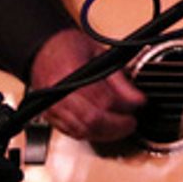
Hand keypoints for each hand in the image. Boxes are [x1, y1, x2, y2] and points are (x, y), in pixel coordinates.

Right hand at [29, 27, 146, 142]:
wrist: (44, 49)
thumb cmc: (70, 47)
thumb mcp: (101, 56)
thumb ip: (120, 80)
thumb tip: (137, 100)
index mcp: (72, 75)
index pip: (103, 100)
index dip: (125, 107)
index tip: (138, 106)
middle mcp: (58, 95)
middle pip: (92, 121)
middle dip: (117, 126)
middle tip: (131, 122)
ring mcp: (51, 108)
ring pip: (83, 131)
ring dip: (106, 133)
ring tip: (120, 126)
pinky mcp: (50, 117)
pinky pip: (72, 133)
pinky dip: (91, 134)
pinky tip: (103, 128)